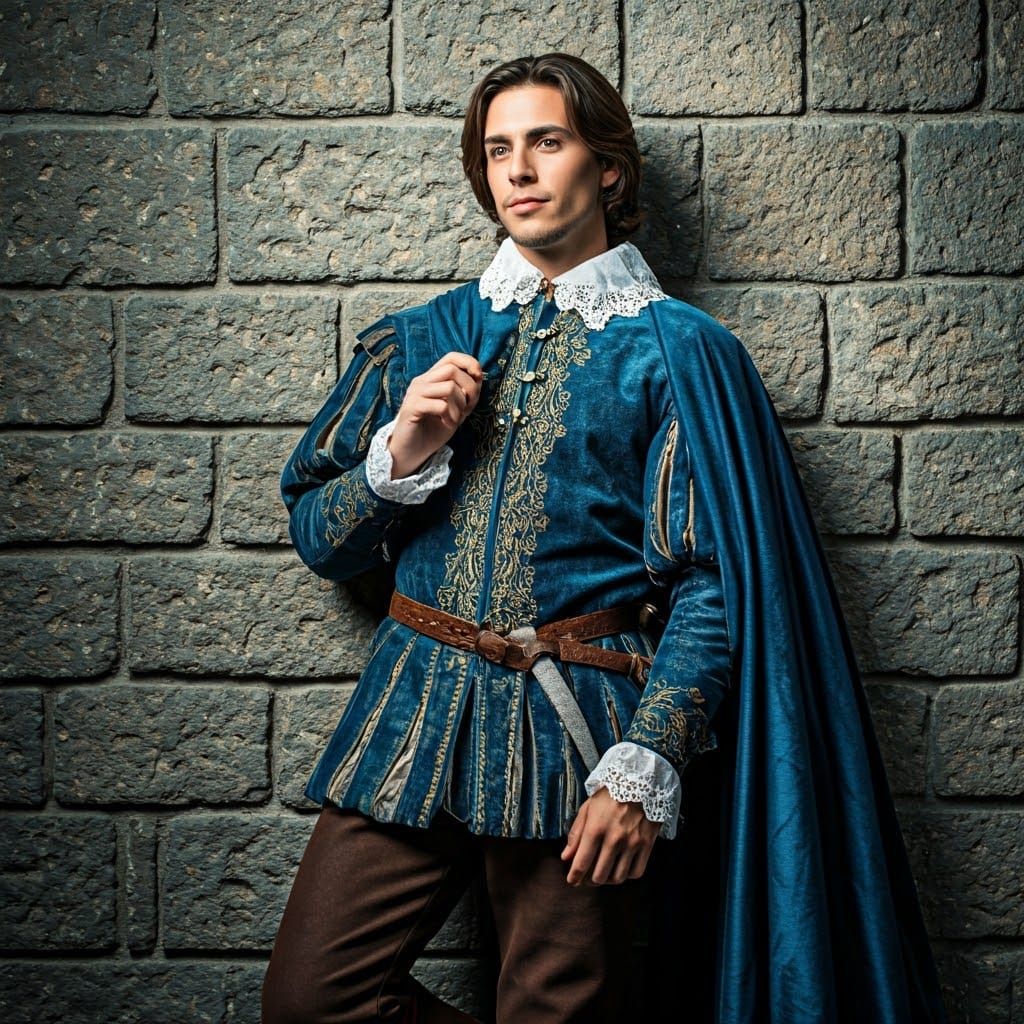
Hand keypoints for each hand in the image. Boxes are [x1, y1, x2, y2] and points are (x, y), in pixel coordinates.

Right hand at [389, 352, 483, 478]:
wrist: (411, 452)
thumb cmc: (432, 431)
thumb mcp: (455, 410)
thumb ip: (466, 395)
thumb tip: (479, 378)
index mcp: (431, 379)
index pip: (451, 357)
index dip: (469, 363)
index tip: (479, 379)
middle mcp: (421, 382)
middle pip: (452, 369)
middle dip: (469, 389)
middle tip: (467, 409)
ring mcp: (415, 394)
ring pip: (449, 387)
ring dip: (459, 406)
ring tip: (455, 419)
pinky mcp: (411, 408)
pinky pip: (441, 405)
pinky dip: (450, 416)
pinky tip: (447, 424)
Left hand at [560, 786, 660, 885]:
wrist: (640, 780)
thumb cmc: (610, 793)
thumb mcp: (588, 808)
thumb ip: (576, 834)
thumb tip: (566, 857)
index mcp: (596, 827)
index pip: (582, 862)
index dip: (574, 877)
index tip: (571, 881)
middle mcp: (614, 838)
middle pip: (599, 875)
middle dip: (589, 880)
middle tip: (586, 877)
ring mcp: (632, 843)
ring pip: (618, 878)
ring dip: (607, 881)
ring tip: (603, 874)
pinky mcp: (647, 844)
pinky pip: (636, 872)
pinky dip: (626, 876)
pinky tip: (620, 868)